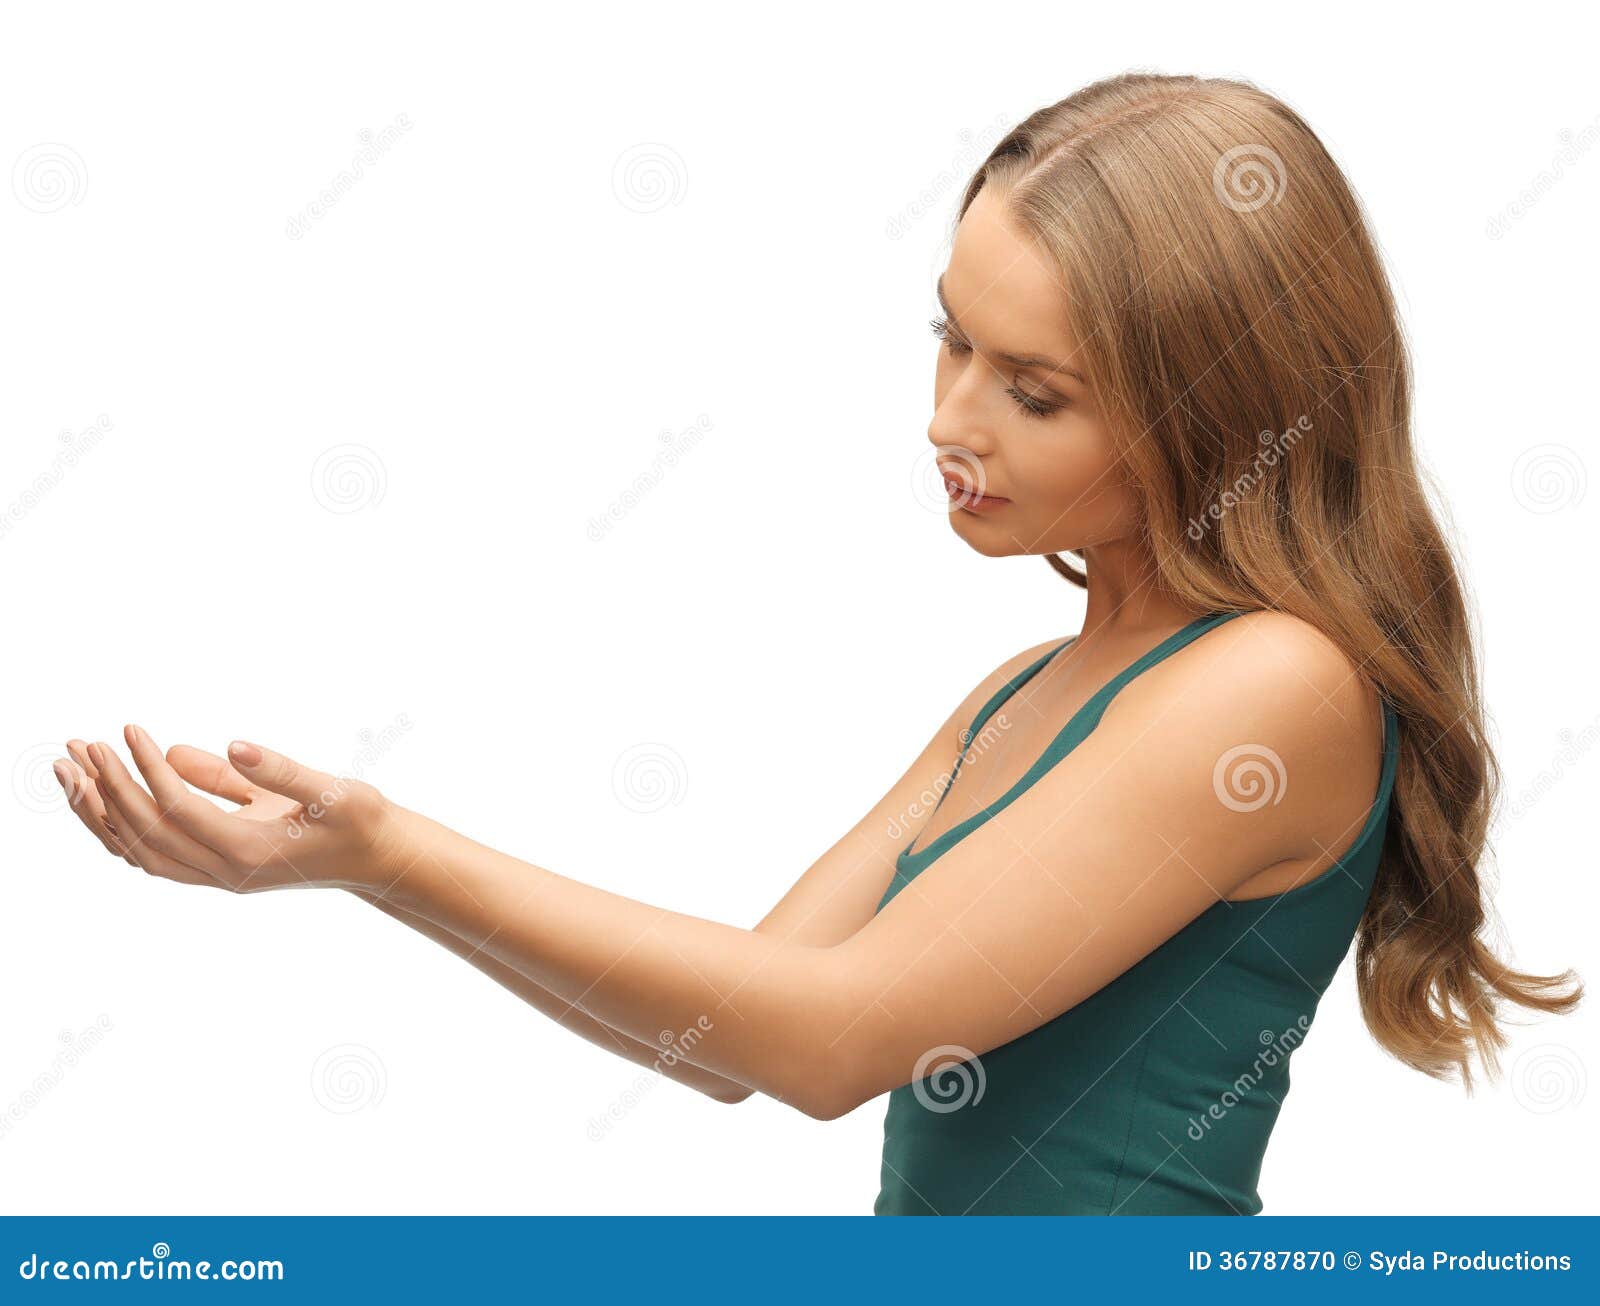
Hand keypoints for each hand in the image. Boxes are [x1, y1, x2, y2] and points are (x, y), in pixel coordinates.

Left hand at [54, 726, 407, 892]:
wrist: (379, 859)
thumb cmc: (361, 822)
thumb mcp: (331, 791)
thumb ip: (279, 771)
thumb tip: (232, 744)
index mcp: (250, 853)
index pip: (178, 810)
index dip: (147, 770)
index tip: (130, 729)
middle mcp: (225, 872)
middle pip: (145, 835)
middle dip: (106, 790)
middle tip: (82, 744)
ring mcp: (219, 875)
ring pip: (140, 851)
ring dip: (101, 812)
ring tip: (72, 770)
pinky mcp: (219, 868)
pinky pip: (155, 854)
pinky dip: (122, 827)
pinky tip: (106, 796)